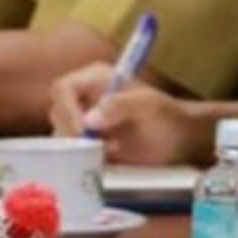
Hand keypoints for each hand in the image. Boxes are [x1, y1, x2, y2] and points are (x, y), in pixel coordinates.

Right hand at [49, 62, 202, 165]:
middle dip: (71, 132)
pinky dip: (82, 159)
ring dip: (78, 147)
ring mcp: (83, 122)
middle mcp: (84, 98)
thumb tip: (90, 120)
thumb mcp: (150, 106)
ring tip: (109, 149)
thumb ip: (121, 105)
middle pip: (57, 113)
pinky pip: (70, 153)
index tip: (83, 130)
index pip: (63, 89)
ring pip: (60, 135)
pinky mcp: (86, 143)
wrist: (180, 140)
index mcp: (95, 79)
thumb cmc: (167, 116)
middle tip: (95, 145)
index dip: (67, 109)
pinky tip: (107, 156)